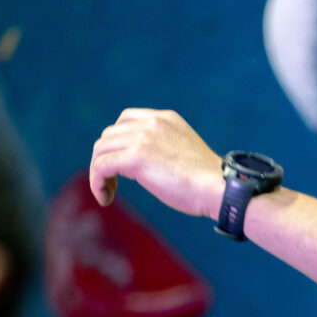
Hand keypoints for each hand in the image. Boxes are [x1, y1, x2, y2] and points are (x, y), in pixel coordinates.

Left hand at [89, 108, 223, 216]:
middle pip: (108, 136)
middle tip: (113, 184)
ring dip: (99, 173)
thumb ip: (164, 150)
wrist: (219, 187)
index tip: (121, 166)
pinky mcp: (135, 158)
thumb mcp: (184, 154)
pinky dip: (97, 183)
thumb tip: (146, 166)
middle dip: (105, 160)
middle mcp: (151, 123)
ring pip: (100, 151)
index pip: (125, 120)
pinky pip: (101, 167)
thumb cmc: (206, 181)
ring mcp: (142, 138)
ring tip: (108, 194)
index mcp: (164, 118)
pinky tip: (104, 198)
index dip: (117, 143)